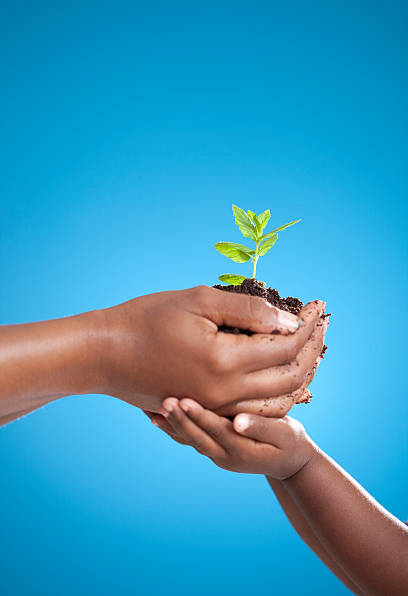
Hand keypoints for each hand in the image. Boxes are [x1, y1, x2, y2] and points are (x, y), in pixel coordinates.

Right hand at [101, 285, 325, 412]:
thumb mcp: (198, 300)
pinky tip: (282, 374)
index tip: (318, 307)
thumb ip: (248, 311)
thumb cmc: (147, 319)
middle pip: (289, 377)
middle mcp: (225, 393)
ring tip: (310, 349)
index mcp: (223, 361)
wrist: (106, 354)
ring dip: (300, 375)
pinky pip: (257, 411)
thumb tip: (288, 322)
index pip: (284, 347)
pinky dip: (278, 394)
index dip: (307, 326)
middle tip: (321, 325)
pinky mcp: (208, 411)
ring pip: (278, 401)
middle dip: (311, 349)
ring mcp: (216, 408)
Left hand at [151, 398, 315, 479]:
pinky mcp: (213, 449)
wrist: (288, 462)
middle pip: (197, 437)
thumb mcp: (284, 434)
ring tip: (150, 408)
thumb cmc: (289, 442)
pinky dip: (172, 428)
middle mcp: (224, 456)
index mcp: (242, 450)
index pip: (217, 430)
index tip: (183, 399)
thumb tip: (238, 421)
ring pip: (189, 440)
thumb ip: (262, 427)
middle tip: (163, 400)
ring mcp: (217, 455)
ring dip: (170, 424)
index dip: (199, 415)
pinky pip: (189, 440)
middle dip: (179, 418)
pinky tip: (156, 417)